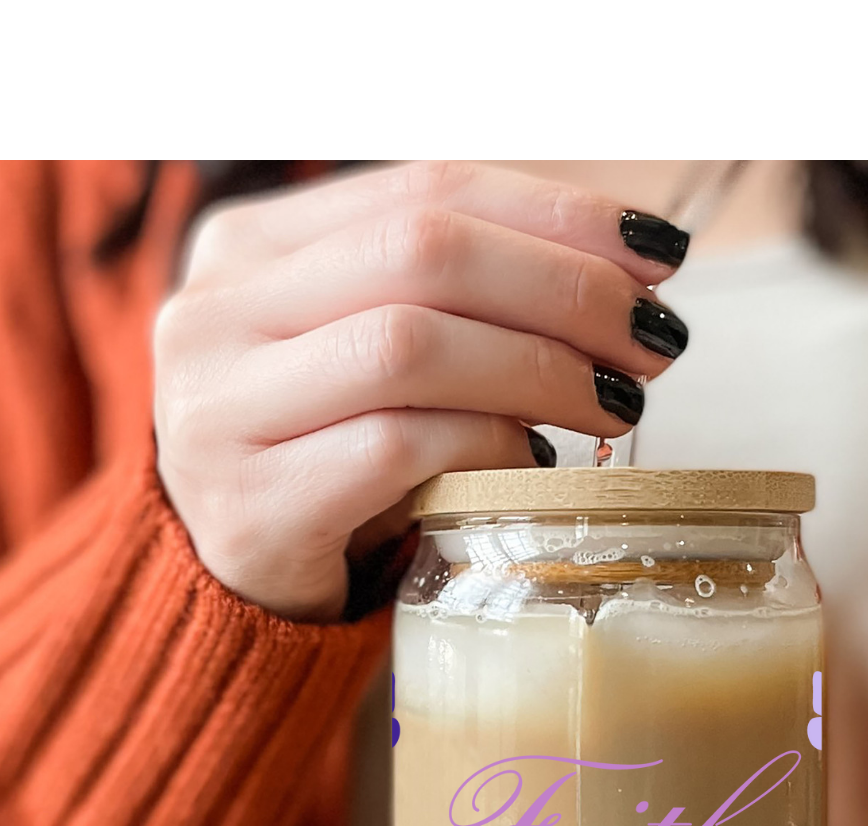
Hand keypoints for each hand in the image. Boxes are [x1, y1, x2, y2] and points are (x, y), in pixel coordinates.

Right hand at [153, 161, 691, 620]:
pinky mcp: (248, 507)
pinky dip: (486, 447)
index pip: (423, 190)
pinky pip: (397, 448)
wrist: (235, 592)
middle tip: (651, 339)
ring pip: (408, 344)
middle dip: (563, 288)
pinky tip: (535, 463)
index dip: (553, 212)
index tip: (655, 252)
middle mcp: (212, 311)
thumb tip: (627, 272)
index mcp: (248, 245)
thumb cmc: (329, 459)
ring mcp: (215, 411)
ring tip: (616, 402)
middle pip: (422, 253)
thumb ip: (460, 297)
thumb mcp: (374, 353)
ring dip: (538, 367)